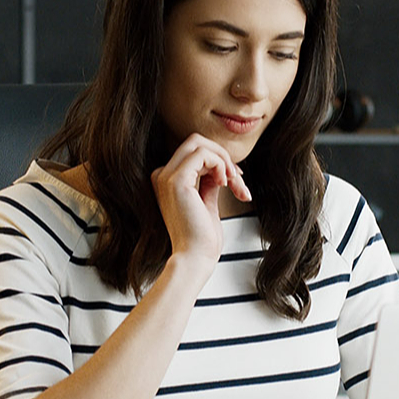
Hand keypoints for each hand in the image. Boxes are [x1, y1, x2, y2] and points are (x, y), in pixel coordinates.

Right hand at [151, 133, 250, 268]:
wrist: (194, 257)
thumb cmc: (200, 239)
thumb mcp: (207, 201)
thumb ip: (209, 181)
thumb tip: (220, 168)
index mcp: (166, 180)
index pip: (194, 152)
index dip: (219, 161)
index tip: (235, 180)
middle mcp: (162, 175)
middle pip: (196, 141)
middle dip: (222, 156)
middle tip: (237, 178)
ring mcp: (166, 176)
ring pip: (200, 144)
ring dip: (224, 161)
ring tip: (234, 183)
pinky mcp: (176, 180)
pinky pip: (203, 154)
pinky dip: (220, 165)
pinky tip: (225, 183)